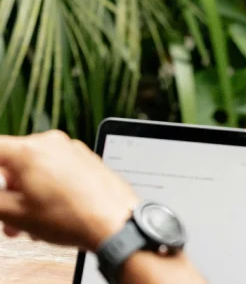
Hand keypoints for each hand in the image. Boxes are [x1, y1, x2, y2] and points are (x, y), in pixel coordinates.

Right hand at [0, 131, 138, 250]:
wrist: (114, 222)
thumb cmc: (71, 218)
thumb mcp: (14, 213)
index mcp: (30, 150)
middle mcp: (51, 143)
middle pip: (13, 162)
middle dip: (6, 190)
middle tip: (6, 216)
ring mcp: (71, 150)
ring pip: (34, 169)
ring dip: (24, 194)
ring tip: (26, 223)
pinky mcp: (85, 159)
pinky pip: (54, 169)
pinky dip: (45, 188)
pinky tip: (48, 212)